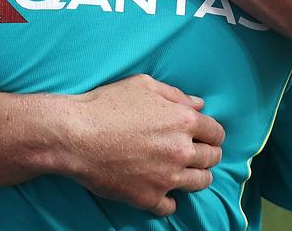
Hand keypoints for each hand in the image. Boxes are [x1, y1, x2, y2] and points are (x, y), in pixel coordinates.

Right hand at [60, 75, 224, 215]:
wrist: (74, 135)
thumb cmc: (106, 105)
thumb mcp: (143, 85)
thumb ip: (175, 94)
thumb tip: (199, 104)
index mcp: (183, 121)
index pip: (217, 133)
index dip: (212, 134)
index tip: (205, 137)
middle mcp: (181, 150)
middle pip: (212, 159)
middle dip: (207, 155)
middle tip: (195, 154)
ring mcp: (167, 177)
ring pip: (199, 183)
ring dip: (195, 177)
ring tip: (182, 172)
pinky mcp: (149, 197)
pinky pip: (171, 206)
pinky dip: (168, 200)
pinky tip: (160, 190)